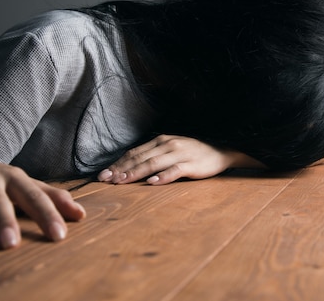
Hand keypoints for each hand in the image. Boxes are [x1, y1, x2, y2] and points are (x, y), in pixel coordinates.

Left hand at [97, 134, 264, 184]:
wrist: (220, 151)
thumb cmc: (192, 154)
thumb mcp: (171, 150)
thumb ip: (153, 156)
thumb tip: (130, 167)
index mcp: (160, 141)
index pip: (134, 152)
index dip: (118, 163)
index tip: (103, 175)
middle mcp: (167, 144)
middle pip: (140, 157)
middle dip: (121, 169)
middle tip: (106, 180)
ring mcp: (180, 153)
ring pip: (153, 163)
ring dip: (136, 172)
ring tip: (122, 181)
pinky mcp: (191, 164)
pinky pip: (175, 170)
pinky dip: (163, 176)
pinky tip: (152, 183)